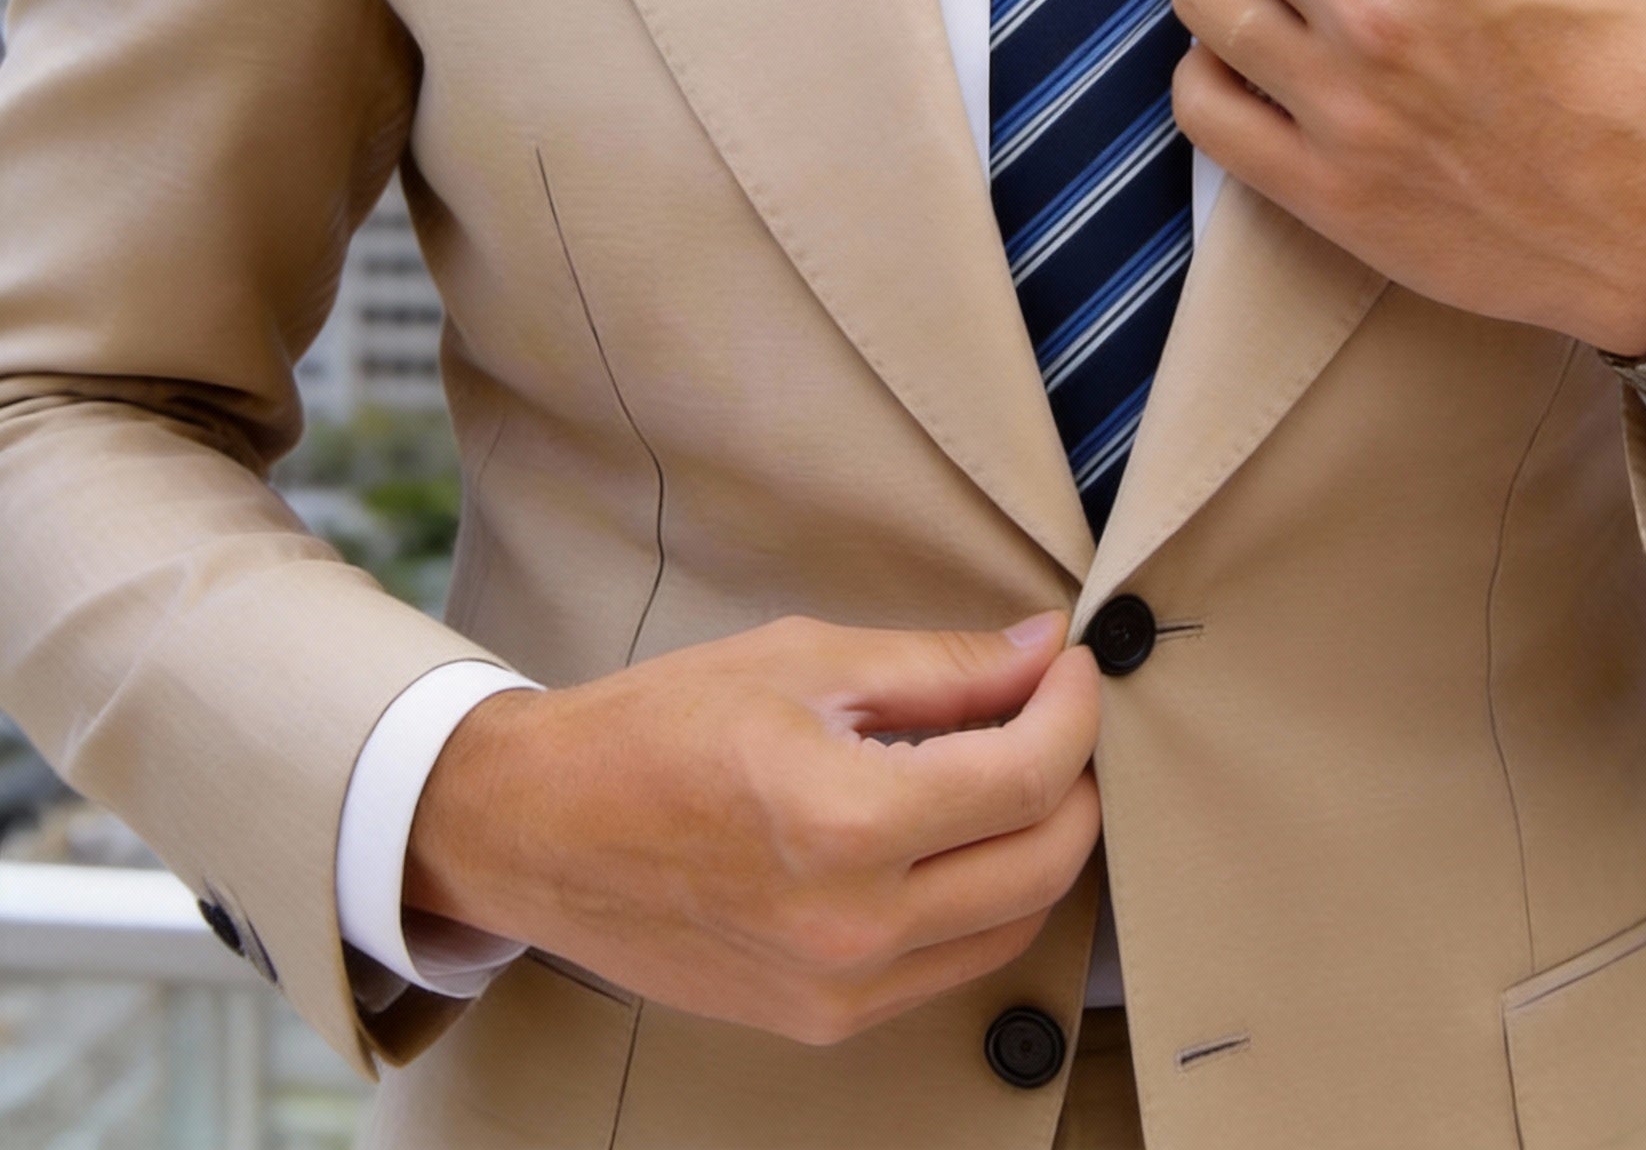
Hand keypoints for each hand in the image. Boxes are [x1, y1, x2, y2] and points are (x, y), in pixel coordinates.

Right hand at [403, 611, 1100, 1045]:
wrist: (540, 829)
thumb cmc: (656, 728)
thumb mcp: (804, 661)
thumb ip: (943, 666)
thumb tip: (1044, 651)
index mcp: (843, 821)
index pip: (1027, 777)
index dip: (1073, 710)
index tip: (1074, 666)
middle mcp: (851, 927)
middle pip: (1045, 862)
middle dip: (1076, 778)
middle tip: (1056, 712)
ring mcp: (839, 991)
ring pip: (1014, 924)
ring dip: (1041, 843)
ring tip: (1017, 768)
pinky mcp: (823, 1022)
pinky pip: (952, 965)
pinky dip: (985, 898)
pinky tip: (960, 835)